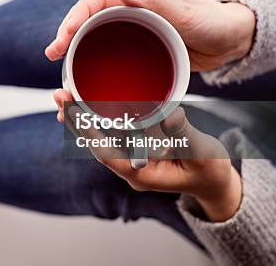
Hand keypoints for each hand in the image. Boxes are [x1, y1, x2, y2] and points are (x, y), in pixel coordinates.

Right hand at [45, 0, 254, 71]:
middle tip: (53, 54)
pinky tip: (87, 84)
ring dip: (77, 55)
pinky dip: (95, 70)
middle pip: (88, 21)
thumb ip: (156, 0)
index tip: (64, 36)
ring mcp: (132, 33)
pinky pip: (111, 59)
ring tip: (62, 73)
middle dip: (67, 35)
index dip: (75, 16)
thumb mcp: (187, 11)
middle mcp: (129, 12)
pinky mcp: (138, 53)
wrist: (230, 40)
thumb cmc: (213, 21)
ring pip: (96, 41)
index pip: (95, 1)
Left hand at [63, 104, 242, 221]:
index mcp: (142, 174)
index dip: (90, 132)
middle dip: (77, 119)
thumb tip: (169, 114)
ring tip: (65, 93)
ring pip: (100, 137)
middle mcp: (130, 167)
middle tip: (60, 95)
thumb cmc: (210, 172)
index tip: (74, 111)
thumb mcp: (202, 154)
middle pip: (96, 143)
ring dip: (83, 115)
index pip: (107, 153)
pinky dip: (98, 115)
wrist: (214, 182)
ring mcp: (131, 158)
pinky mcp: (135, 146)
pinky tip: (87, 99)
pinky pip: (111, 132)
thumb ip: (184, 135)